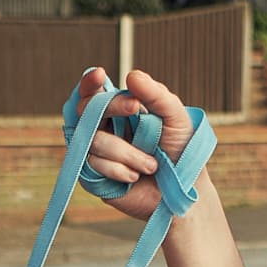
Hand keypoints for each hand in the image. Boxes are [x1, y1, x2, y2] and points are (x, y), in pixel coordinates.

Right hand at [72, 66, 199, 221]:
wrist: (180, 192)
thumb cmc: (179, 151)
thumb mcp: (174, 116)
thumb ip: (155, 94)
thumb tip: (130, 75)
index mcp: (118, 111)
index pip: (94, 92)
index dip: (90, 83)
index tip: (100, 75)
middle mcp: (103, 129)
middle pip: (86, 110)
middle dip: (112, 107)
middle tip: (136, 108)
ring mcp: (95, 153)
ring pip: (93, 139)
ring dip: (126, 151)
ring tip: (151, 165)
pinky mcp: (93, 177)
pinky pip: (94, 164)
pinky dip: (119, 169)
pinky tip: (134, 177)